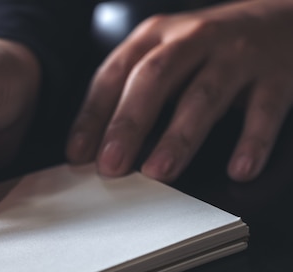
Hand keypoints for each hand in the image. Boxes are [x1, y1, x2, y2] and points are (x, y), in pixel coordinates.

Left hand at [66, 0, 292, 182]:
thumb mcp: (165, 55)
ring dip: (179, 137)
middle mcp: (194, 39)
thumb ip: (132, 93)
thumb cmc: (209, 49)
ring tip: (159, 172)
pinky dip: (252, 141)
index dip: (93, 115)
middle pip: (155, 79)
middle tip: (111, 166)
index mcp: (156, 36)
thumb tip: (94, 149)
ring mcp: (237, 55)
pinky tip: (238, 170)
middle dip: (129, 124)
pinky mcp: (277, 76)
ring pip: (204, 95)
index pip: (115, 73)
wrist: (283, 19)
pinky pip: (264, 109)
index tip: (78, 154)